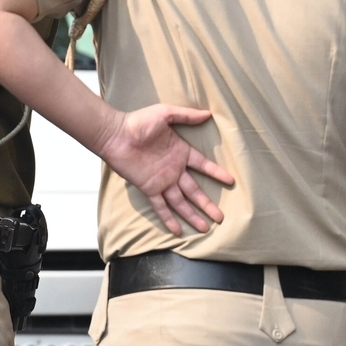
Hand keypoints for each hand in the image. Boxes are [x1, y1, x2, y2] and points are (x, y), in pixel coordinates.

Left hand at [96, 104, 232, 234]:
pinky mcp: (149, 188)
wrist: (115, 134)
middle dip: (207, 204)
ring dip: (192, 215)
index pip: (203, 166)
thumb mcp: (165, 114)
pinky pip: (160, 206)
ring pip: (181, 202)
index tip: (231, 182)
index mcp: (180, 152)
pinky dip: (168, 218)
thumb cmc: (138, 122)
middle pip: (194, 191)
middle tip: (221, 217)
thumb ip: (186, 116)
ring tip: (205, 228)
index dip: (216, 173)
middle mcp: (173, 169)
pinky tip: (177, 231)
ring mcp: (161, 180)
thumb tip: (208, 114)